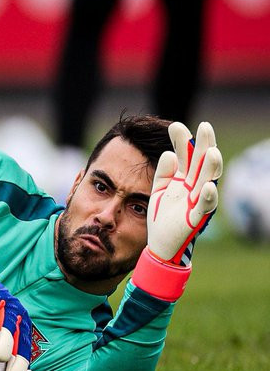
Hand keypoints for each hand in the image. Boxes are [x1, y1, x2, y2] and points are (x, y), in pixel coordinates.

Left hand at [132, 121, 222, 301]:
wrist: (159, 244)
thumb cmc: (160, 216)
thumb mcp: (158, 190)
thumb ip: (163, 173)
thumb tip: (168, 153)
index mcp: (183, 179)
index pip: (186, 155)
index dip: (183, 141)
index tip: (175, 126)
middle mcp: (193, 187)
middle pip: (202, 162)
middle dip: (205, 145)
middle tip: (205, 126)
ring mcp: (197, 201)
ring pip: (208, 181)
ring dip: (211, 167)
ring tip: (211, 152)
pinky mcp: (196, 218)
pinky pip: (205, 206)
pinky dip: (208, 197)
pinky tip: (208, 187)